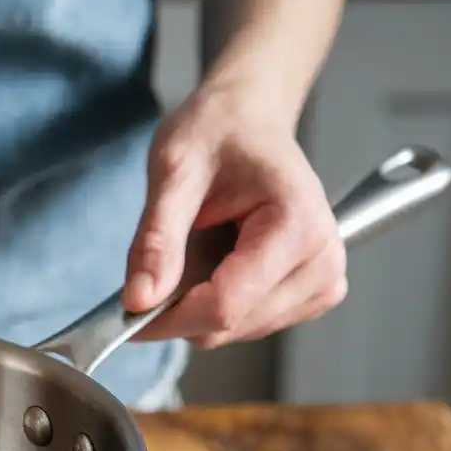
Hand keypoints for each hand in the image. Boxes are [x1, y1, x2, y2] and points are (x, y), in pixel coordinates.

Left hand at [121, 88, 345, 347]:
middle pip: (230, 324)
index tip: (127, 312)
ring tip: (193, 253)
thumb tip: (138, 300)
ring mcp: (322, 280)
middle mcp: (322, 260)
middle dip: (178, 311)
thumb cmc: (218, 132)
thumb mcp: (174, 171)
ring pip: (235, 331)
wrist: (249, 119)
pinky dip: (216, 306)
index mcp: (297, 225)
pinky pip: (247, 325)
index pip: (226, 304)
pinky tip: (213, 265)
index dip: (168, 317)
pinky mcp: (312, 293)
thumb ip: (157, 240)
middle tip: (154, 268)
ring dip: (197, 307)